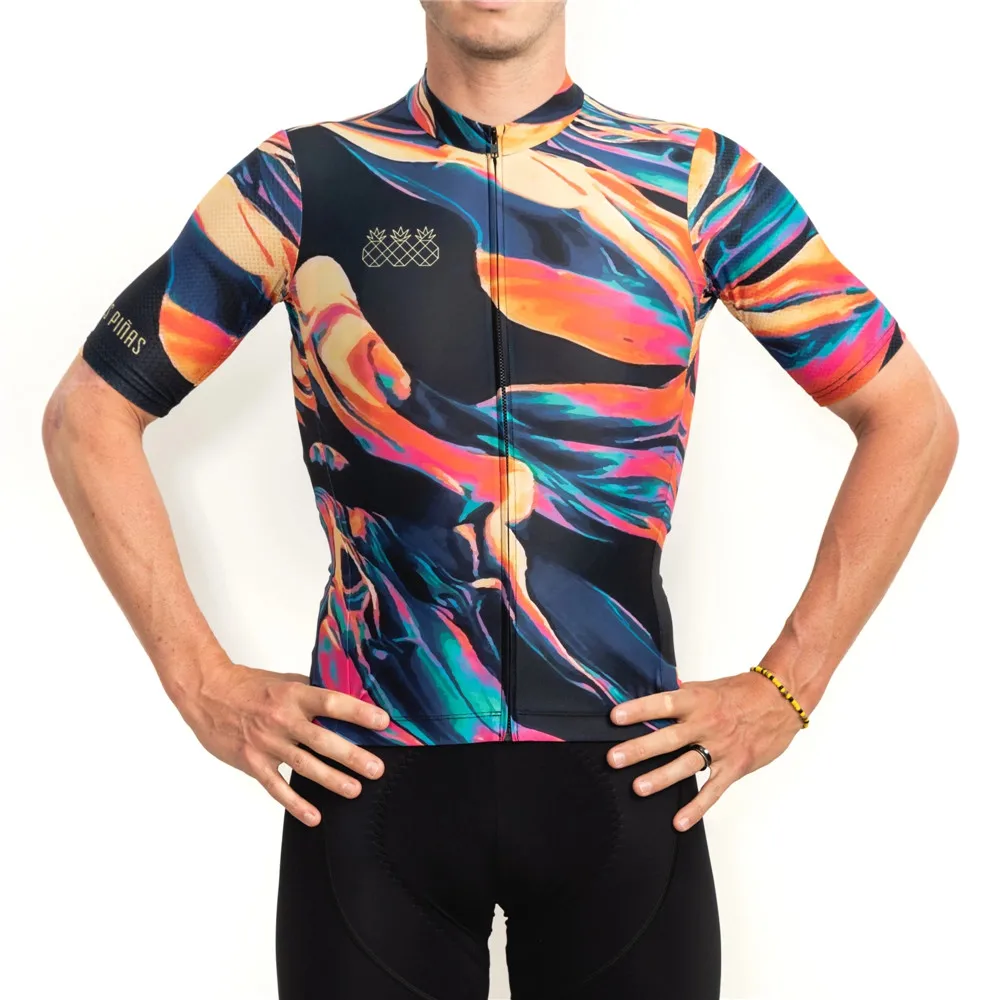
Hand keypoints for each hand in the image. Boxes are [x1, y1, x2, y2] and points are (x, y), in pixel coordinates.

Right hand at [176, 657, 390, 826]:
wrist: (208, 694)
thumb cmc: (249, 685)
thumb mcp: (285, 681)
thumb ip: (312, 692)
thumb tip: (347, 700)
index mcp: (294, 695)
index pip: (332, 702)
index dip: (358, 712)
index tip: (382, 721)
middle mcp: (282, 719)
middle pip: (323, 740)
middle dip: (352, 756)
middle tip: (376, 768)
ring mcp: (267, 743)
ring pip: (305, 766)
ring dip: (332, 780)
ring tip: (355, 790)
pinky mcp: (253, 763)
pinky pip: (277, 788)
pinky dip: (296, 804)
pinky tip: (314, 816)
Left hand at [607, 671, 803, 830]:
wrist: (781, 701)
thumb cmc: (742, 692)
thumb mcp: (707, 687)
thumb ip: (681, 695)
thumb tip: (654, 694)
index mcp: (697, 700)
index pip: (663, 703)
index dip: (639, 710)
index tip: (615, 717)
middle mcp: (706, 724)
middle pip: (669, 738)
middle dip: (640, 749)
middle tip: (615, 758)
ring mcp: (720, 748)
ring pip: (686, 765)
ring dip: (661, 778)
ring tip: (638, 788)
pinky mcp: (734, 767)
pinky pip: (713, 790)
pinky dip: (696, 808)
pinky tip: (679, 821)